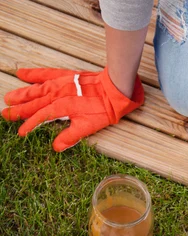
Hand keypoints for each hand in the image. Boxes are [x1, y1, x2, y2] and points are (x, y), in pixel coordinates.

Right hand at [2, 66, 143, 151]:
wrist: (113, 90)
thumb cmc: (102, 110)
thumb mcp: (88, 127)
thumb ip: (70, 136)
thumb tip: (56, 147)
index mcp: (61, 108)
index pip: (40, 118)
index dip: (29, 126)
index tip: (20, 133)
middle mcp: (56, 95)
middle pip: (33, 103)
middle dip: (19, 110)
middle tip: (5, 114)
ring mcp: (59, 84)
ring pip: (35, 89)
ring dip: (21, 94)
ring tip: (8, 98)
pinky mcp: (64, 76)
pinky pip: (45, 73)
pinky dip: (33, 74)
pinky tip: (21, 73)